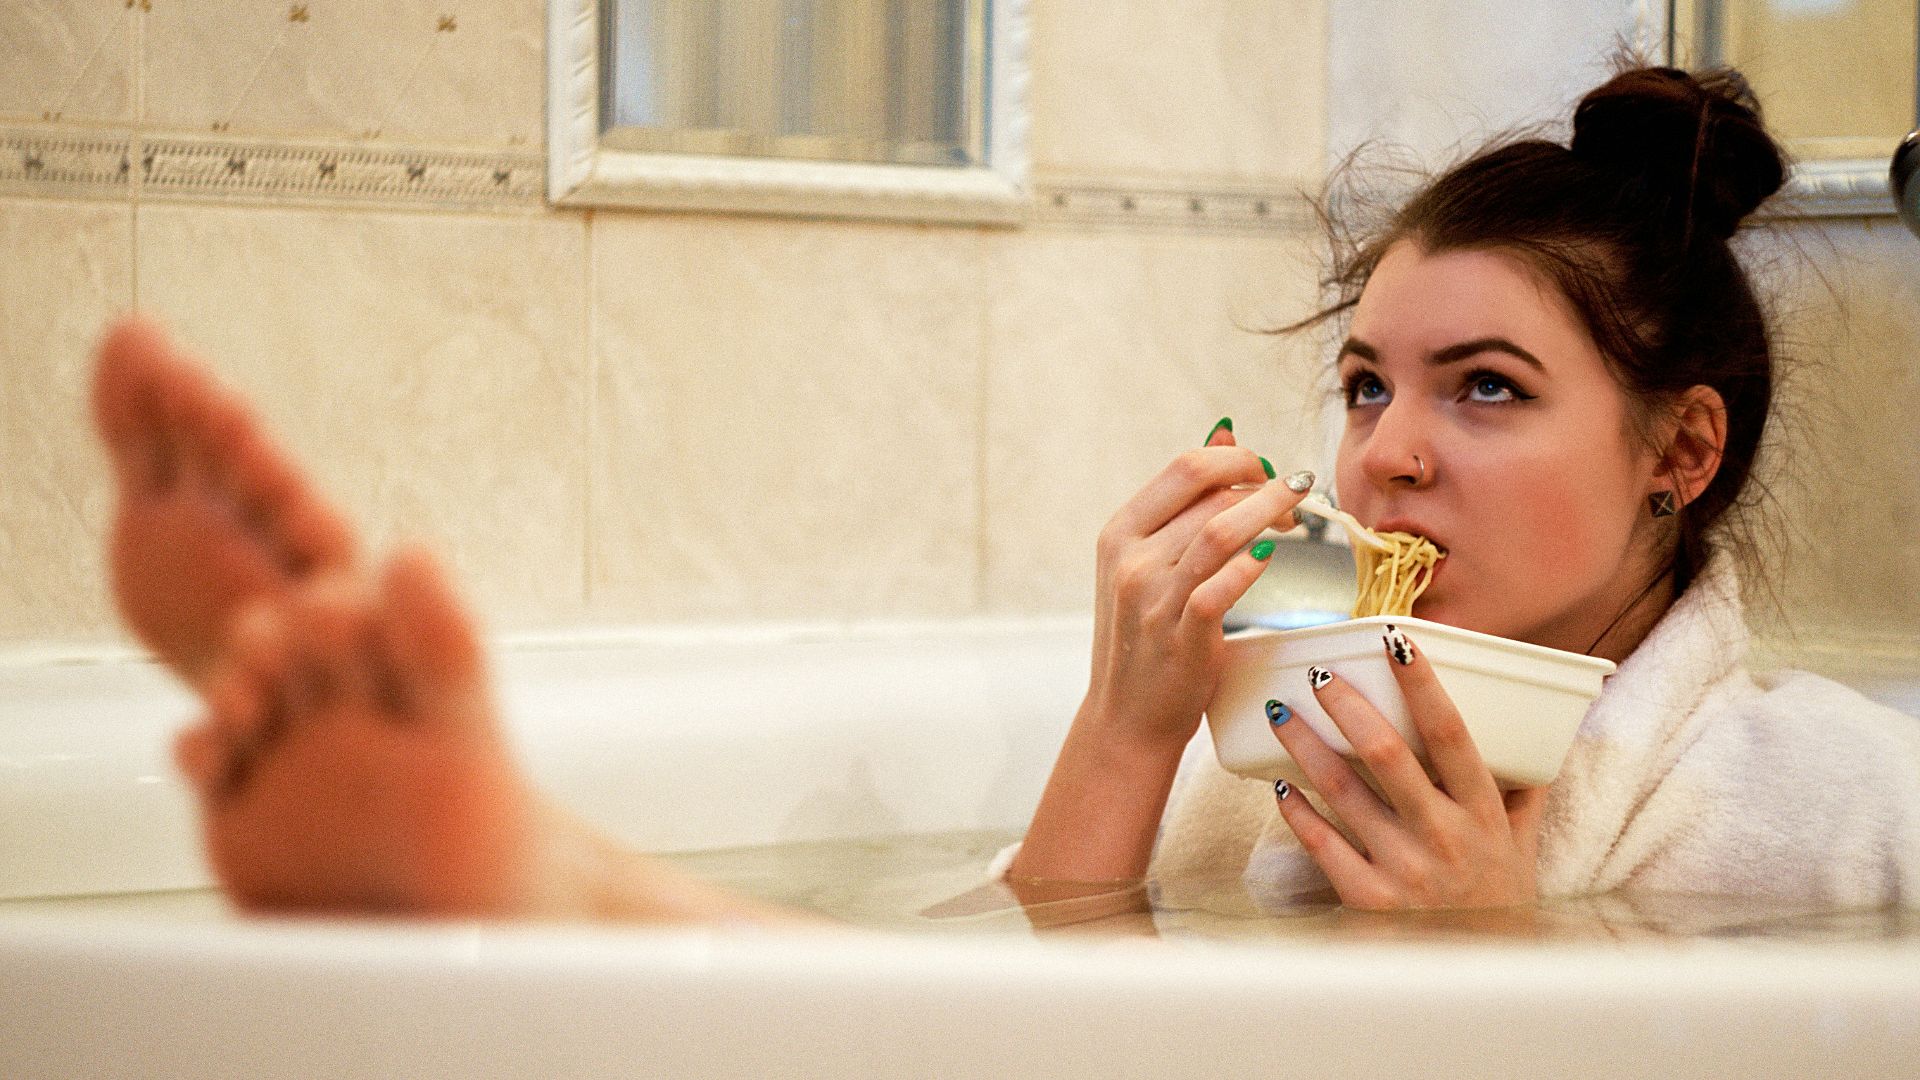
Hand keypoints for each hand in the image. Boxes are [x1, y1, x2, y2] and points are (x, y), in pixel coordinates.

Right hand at [1081, 420, 1311, 754]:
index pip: (1184, 467)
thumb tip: (1226, 435)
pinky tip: (1270, 558)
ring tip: (1298, 516)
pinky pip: (1222, 583)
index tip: (1268, 472)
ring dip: (1269, 512)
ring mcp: (1151, 596)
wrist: (1127, 716)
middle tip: (1294, 494)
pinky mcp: (1180, 633)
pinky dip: (1252, 564)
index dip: (1237, 459)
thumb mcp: (1148, 564)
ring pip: (1220, 530)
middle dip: (1261, 482)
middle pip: (1207, 491)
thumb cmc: (1147, 637)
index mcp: (1119, 532)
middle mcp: (1129, 558)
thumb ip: (1183, 507)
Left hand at [1266, 625, 1546, 909]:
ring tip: (1281, 712)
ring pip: (1343, 793)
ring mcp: (1403, 870)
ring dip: (1306, 746)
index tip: (1398, 642)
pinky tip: (1278, 783)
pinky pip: (1322, 845)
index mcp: (1484, 814)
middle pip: (1388, 756)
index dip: (1425, 686)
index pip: (1454, 735)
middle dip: (1348, 707)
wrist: (1478, 977)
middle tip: (1319, 674)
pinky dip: (1297, 810)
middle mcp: (1445, 838)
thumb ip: (1524, 791)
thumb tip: (1540, 734)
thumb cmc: (1497, 902)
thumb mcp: (1521, 846)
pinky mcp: (1367, 901)